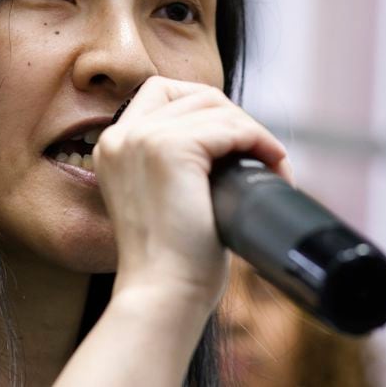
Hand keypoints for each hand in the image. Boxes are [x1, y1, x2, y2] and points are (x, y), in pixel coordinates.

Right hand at [93, 76, 292, 309]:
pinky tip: (272, 167)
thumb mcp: (162, 196)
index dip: (204, 108)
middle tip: (258, 156)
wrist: (163, 294)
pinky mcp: (168, 149)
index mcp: (113, 146)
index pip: (162, 93)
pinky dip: (260, 143)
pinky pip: (230, 127)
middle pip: (193, 94)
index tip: (231, 143)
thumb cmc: (171, 259)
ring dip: (253, 132)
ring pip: (216, 107)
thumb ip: (175, 161)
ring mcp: (142, 139)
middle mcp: (120, 136)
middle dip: (234, 119)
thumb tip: (229, 138)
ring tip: (270, 166)